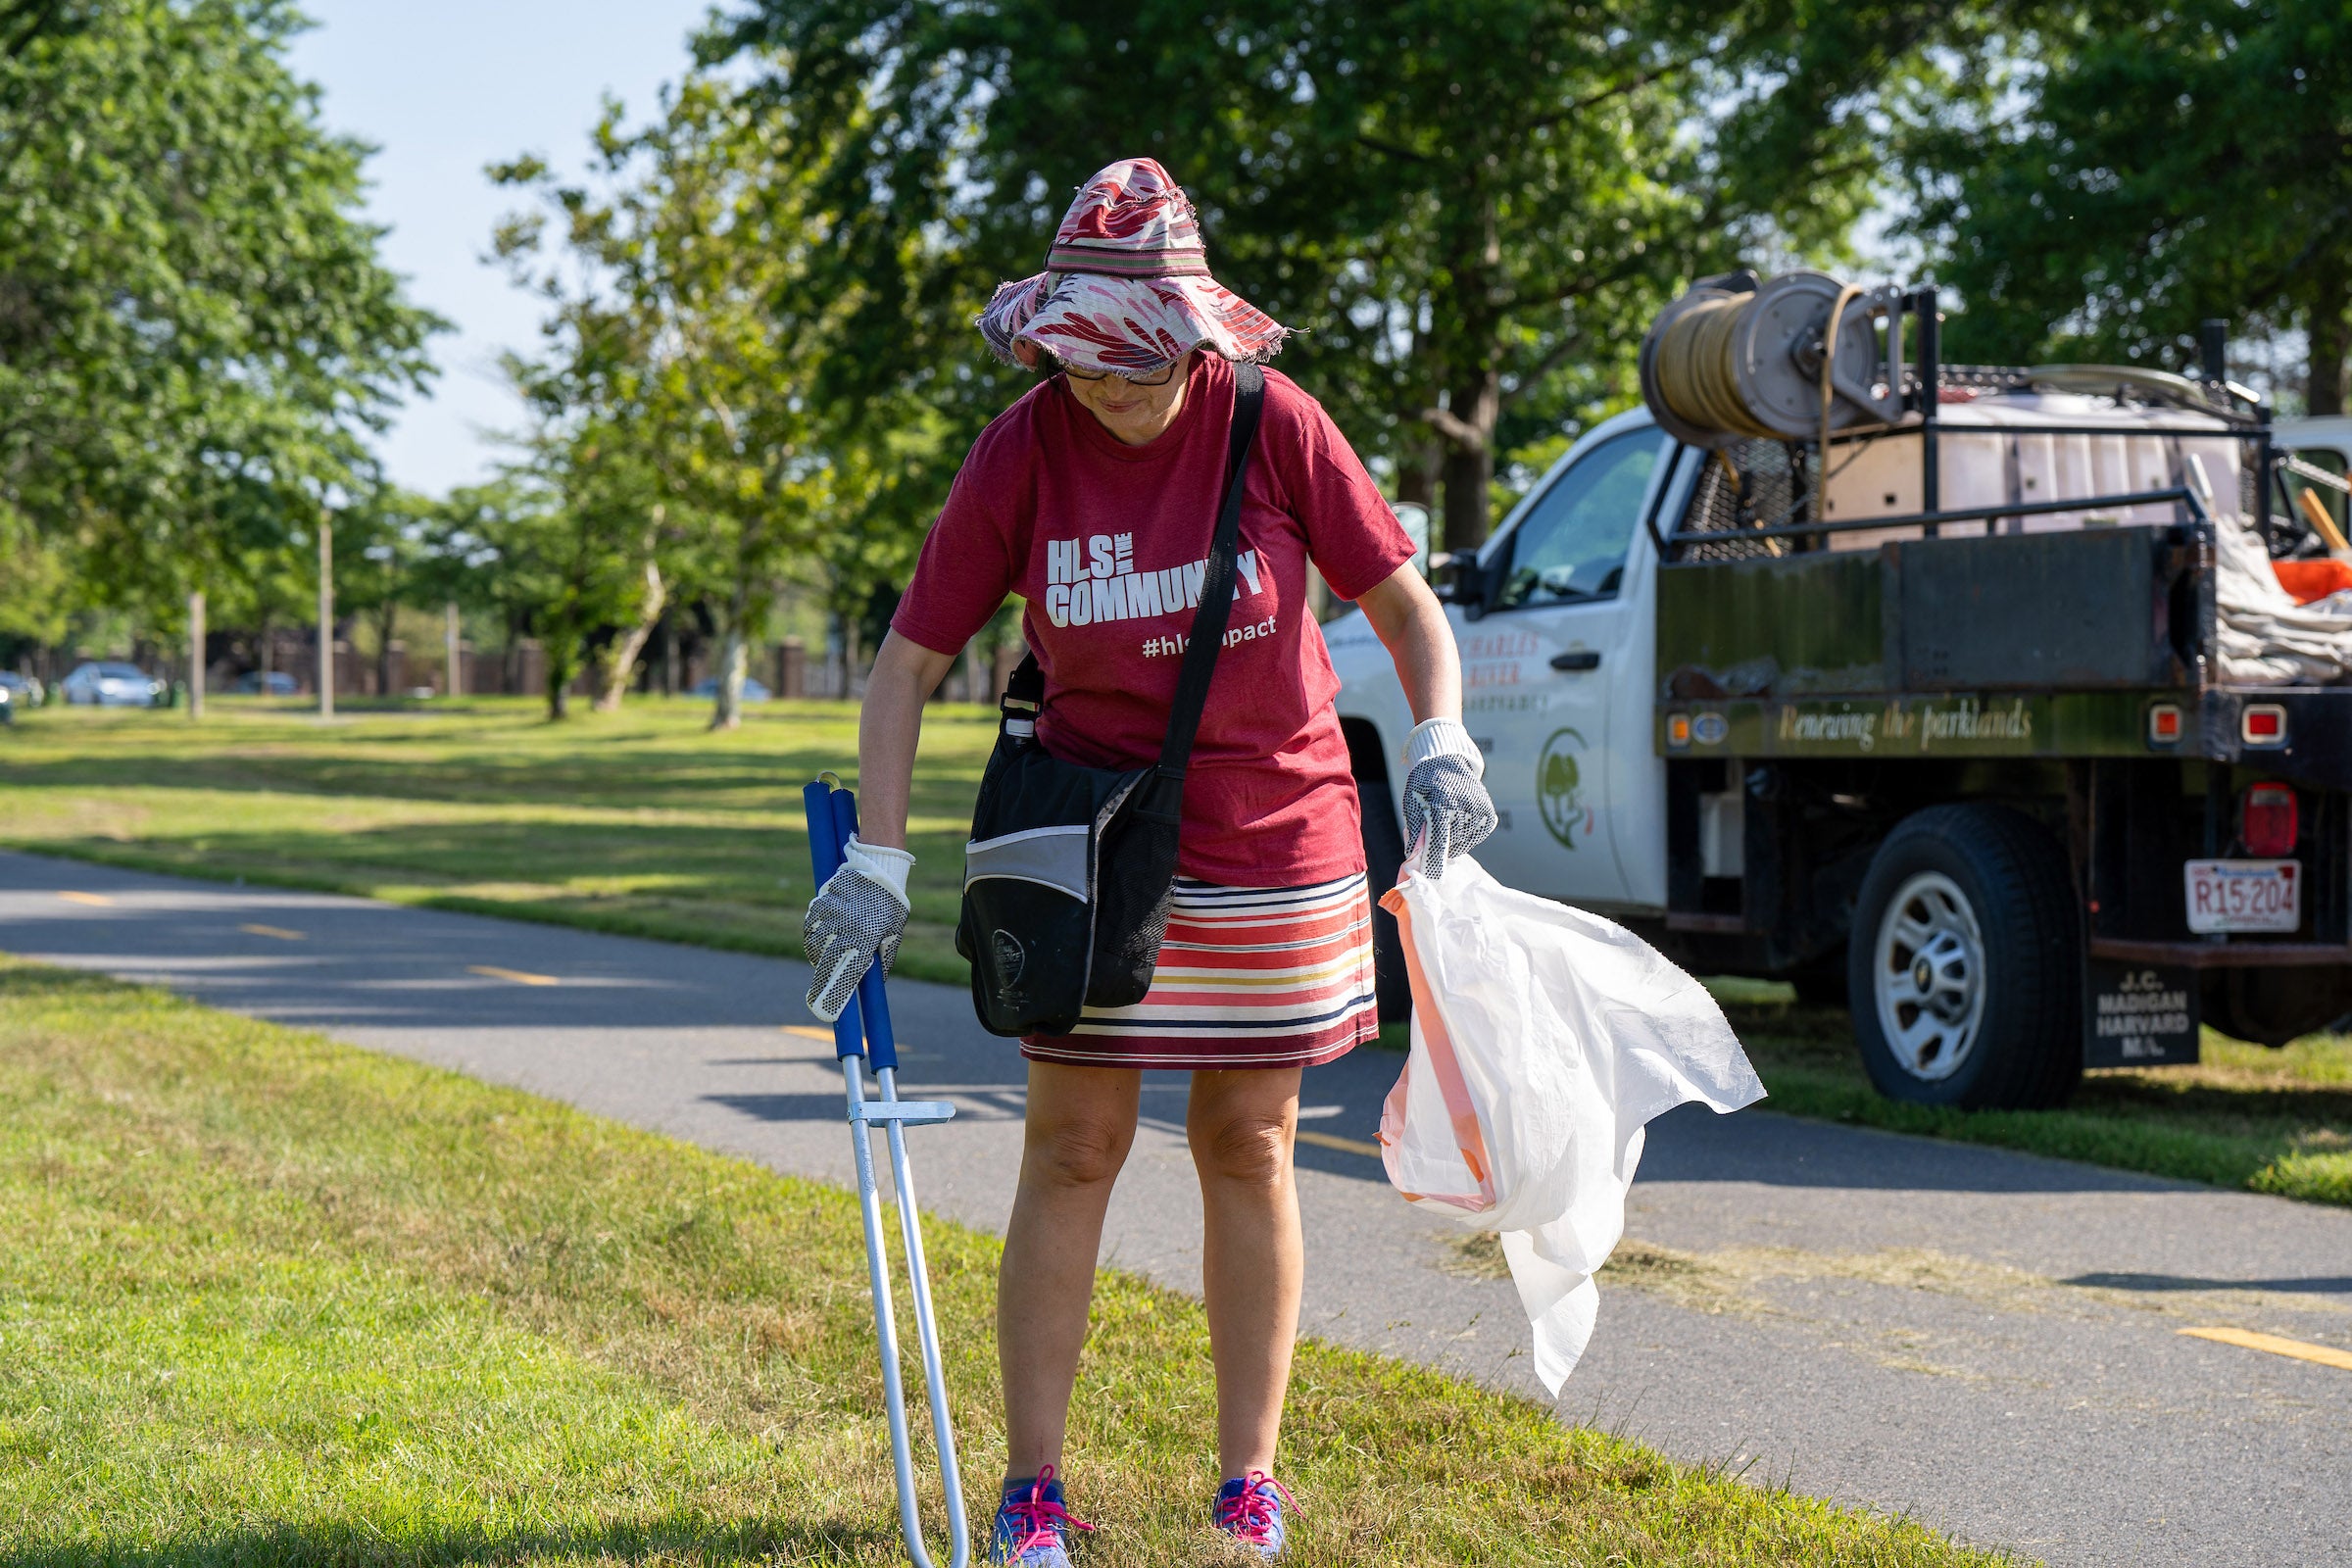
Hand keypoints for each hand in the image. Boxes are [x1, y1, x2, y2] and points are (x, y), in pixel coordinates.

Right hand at [803, 836, 913, 1022]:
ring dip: (817, 955)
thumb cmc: (892, 904)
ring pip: (815, 944)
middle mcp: (847, 928)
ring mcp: (832, 914)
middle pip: (826, 964)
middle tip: (815, 999)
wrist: (881, 867)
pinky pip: (811, 924)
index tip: (825, 1011)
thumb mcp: (893, 934)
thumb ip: (884, 958)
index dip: (835, 995)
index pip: (847, 974)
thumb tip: (878, 982)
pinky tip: (820, 936)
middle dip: (820, 984)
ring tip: (824, 959)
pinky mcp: (823, 901)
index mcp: (867, 938)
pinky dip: (812, 933)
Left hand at [1401, 720, 1495, 878]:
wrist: (1448, 760)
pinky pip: (1474, 839)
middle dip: (1438, 844)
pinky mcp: (1489, 816)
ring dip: (1451, 841)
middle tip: (1432, 826)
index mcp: (1442, 802)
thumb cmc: (1424, 783)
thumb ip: (1413, 829)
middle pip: (1449, 846)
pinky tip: (1457, 819)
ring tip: (1445, 818)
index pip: (1438, 840)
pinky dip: (1464, 836)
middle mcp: (1465, 807)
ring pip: (1462, 845)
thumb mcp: (1411, 802)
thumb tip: (1413, 857)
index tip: (1431, 877)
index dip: (1433, 860)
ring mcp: (1480, 811)